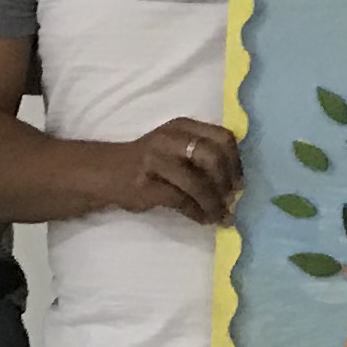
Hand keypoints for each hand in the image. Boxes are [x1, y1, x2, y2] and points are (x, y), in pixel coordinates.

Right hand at [95, 116, 239, 223]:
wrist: (108, 172)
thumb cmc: (151, 162)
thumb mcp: (176, 146)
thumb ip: (204, 155)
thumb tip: (236, 185)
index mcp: (183, 126)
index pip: (222, 137)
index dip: (236, 162)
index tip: (239, 183)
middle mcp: (170, 138)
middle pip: (212, 157)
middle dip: (226, 182)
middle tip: (231, 200)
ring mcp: (156, 160)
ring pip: (197, 182)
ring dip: (213, 204)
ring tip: (220, 216)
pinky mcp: (146, 184)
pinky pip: (181, 200)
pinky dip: (197, 213)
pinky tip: (204, 220)